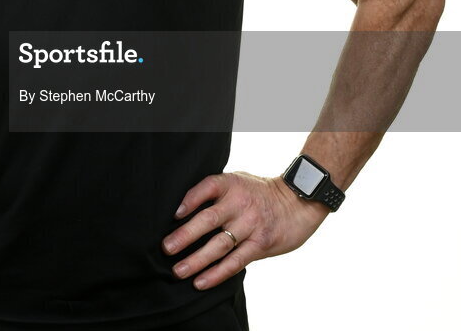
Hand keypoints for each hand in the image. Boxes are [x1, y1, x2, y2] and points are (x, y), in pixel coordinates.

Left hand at [161, 171, 330, 289]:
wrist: (296, 202)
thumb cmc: (258, 192)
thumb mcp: (238, 181)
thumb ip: (216, 191)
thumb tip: (183, 209)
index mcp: (232, 183)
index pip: (207, 187)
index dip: (190, 200)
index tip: (174, 214)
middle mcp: (240, 204)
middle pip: (208, 219)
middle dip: (185, 235)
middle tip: (166, 248)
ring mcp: (250, 225)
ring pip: (220, 245)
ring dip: (197, 260)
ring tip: (178, 270)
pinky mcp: (260, 244)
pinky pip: (235, 262)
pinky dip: (217, 273)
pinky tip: (201, 281)